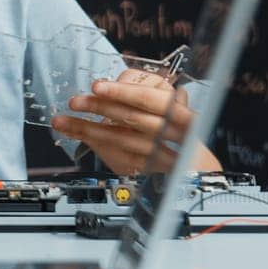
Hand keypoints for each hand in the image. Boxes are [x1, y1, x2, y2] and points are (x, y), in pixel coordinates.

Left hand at [51, 69, 221, 174]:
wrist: (203, 181)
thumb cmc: (181, 141)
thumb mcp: (170, 116)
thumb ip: (146, 103)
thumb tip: (110, 89)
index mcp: (188, 119)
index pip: (156, 101)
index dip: (126, 92)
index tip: (98, 87)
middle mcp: (183, 141)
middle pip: (137, 121)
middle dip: (102, 108)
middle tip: (75, 101)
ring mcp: (170, 162)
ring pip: (125, 142)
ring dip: (91, 130)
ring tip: (64, 121)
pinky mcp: (154, 177)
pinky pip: (122, 162)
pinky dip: (99, 147)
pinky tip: (81, 136)